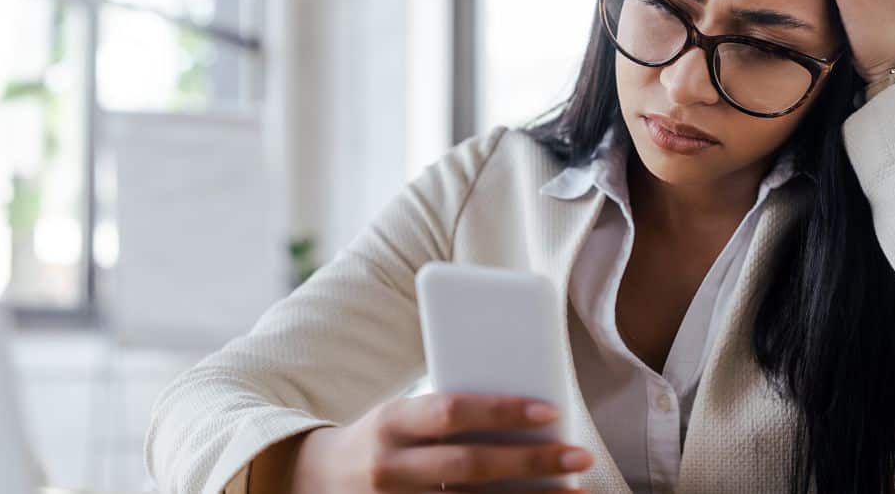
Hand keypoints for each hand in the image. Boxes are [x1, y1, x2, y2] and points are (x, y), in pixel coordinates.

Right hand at [289, 392, 592, 492]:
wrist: (314, 483)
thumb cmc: (382, 440)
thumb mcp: (402, 417)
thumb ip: (448, 416)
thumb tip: (526, 414)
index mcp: (391, 422)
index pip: (450, 411)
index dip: (500, 410)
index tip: (550, 408)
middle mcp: (389, 468)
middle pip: (468, 467)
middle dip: (530, 461)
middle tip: (579, 455)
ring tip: (574, 493)